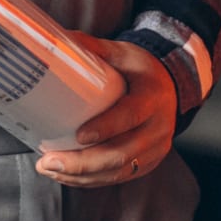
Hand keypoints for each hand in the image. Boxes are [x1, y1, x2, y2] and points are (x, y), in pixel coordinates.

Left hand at [35, 35, 176, 187]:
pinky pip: (119, 177)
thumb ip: (93, 48)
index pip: (131, 116)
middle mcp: (159, 127)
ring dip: (82, 176)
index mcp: (153, 97)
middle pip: (121, 153)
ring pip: (118, 171)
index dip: (106, 128)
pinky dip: (91, 180)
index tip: (78, 135)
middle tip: (49, 161)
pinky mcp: (148, 163)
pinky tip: (66, 176)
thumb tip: (57, 40)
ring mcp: (156, 149)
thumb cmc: (140, 70)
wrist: (171, 87)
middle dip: (83, 163)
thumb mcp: (122, 52)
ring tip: (49, 169)